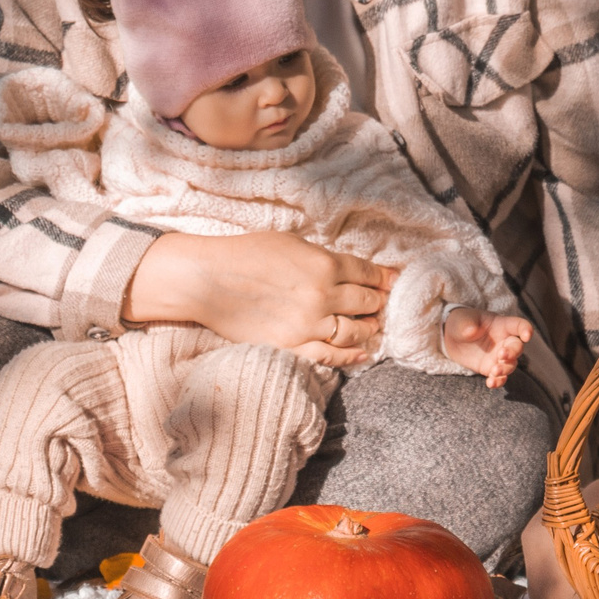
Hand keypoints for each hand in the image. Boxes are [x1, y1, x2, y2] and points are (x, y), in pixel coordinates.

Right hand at [124, 232, 393, 365]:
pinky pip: (331, 356)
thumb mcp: (291, 242)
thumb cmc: (246, 253)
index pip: (369, 274)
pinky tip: (363, 353)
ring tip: (373, 326)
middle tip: (382, 305)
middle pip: (367, 303)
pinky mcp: (292, 345)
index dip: (384, 278)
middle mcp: (323, 295)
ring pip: (356, 332)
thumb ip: (323, 256)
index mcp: (324, 264)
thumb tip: (350, 270)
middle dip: (378, 303)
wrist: (207, 279)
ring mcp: (308, 324)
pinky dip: (352, 356)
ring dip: (370, 329)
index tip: (391, 282)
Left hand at [442, 308, 533, 387]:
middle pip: (517, 348)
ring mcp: (499, 356)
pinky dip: (497, 381)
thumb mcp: (461, 320)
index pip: (519, 325)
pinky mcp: (491, 368)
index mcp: (501, 325)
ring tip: (494, 371)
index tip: (527, 336)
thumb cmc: (461, 323)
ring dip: (505, 369)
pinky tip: (490, 383)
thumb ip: (467, 324)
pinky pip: (500, 377)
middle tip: (501, 355)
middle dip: (513, 353)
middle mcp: (504, 341)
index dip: (526, 329)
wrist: (452, 338)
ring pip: (511, 365)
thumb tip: (471, 331)